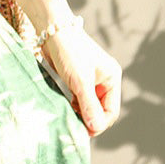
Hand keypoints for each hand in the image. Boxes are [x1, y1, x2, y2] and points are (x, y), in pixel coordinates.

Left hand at [41, 23, 121, 137]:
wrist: (52, 31)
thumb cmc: (69, 52)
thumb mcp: (80, 81)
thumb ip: (89, 105)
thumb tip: (96, 128)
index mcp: (112, 78)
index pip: (111, 111)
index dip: (99, 124)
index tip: (83, 132)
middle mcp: (104, 80)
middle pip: (101, 111)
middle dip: (90, 120)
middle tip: (73, 127)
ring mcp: (92, 81)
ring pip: (90, 107)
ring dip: (81, 115)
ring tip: (68, 116)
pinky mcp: (78, 81)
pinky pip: (80, 101)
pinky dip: (74, 107)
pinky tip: (65, 108)